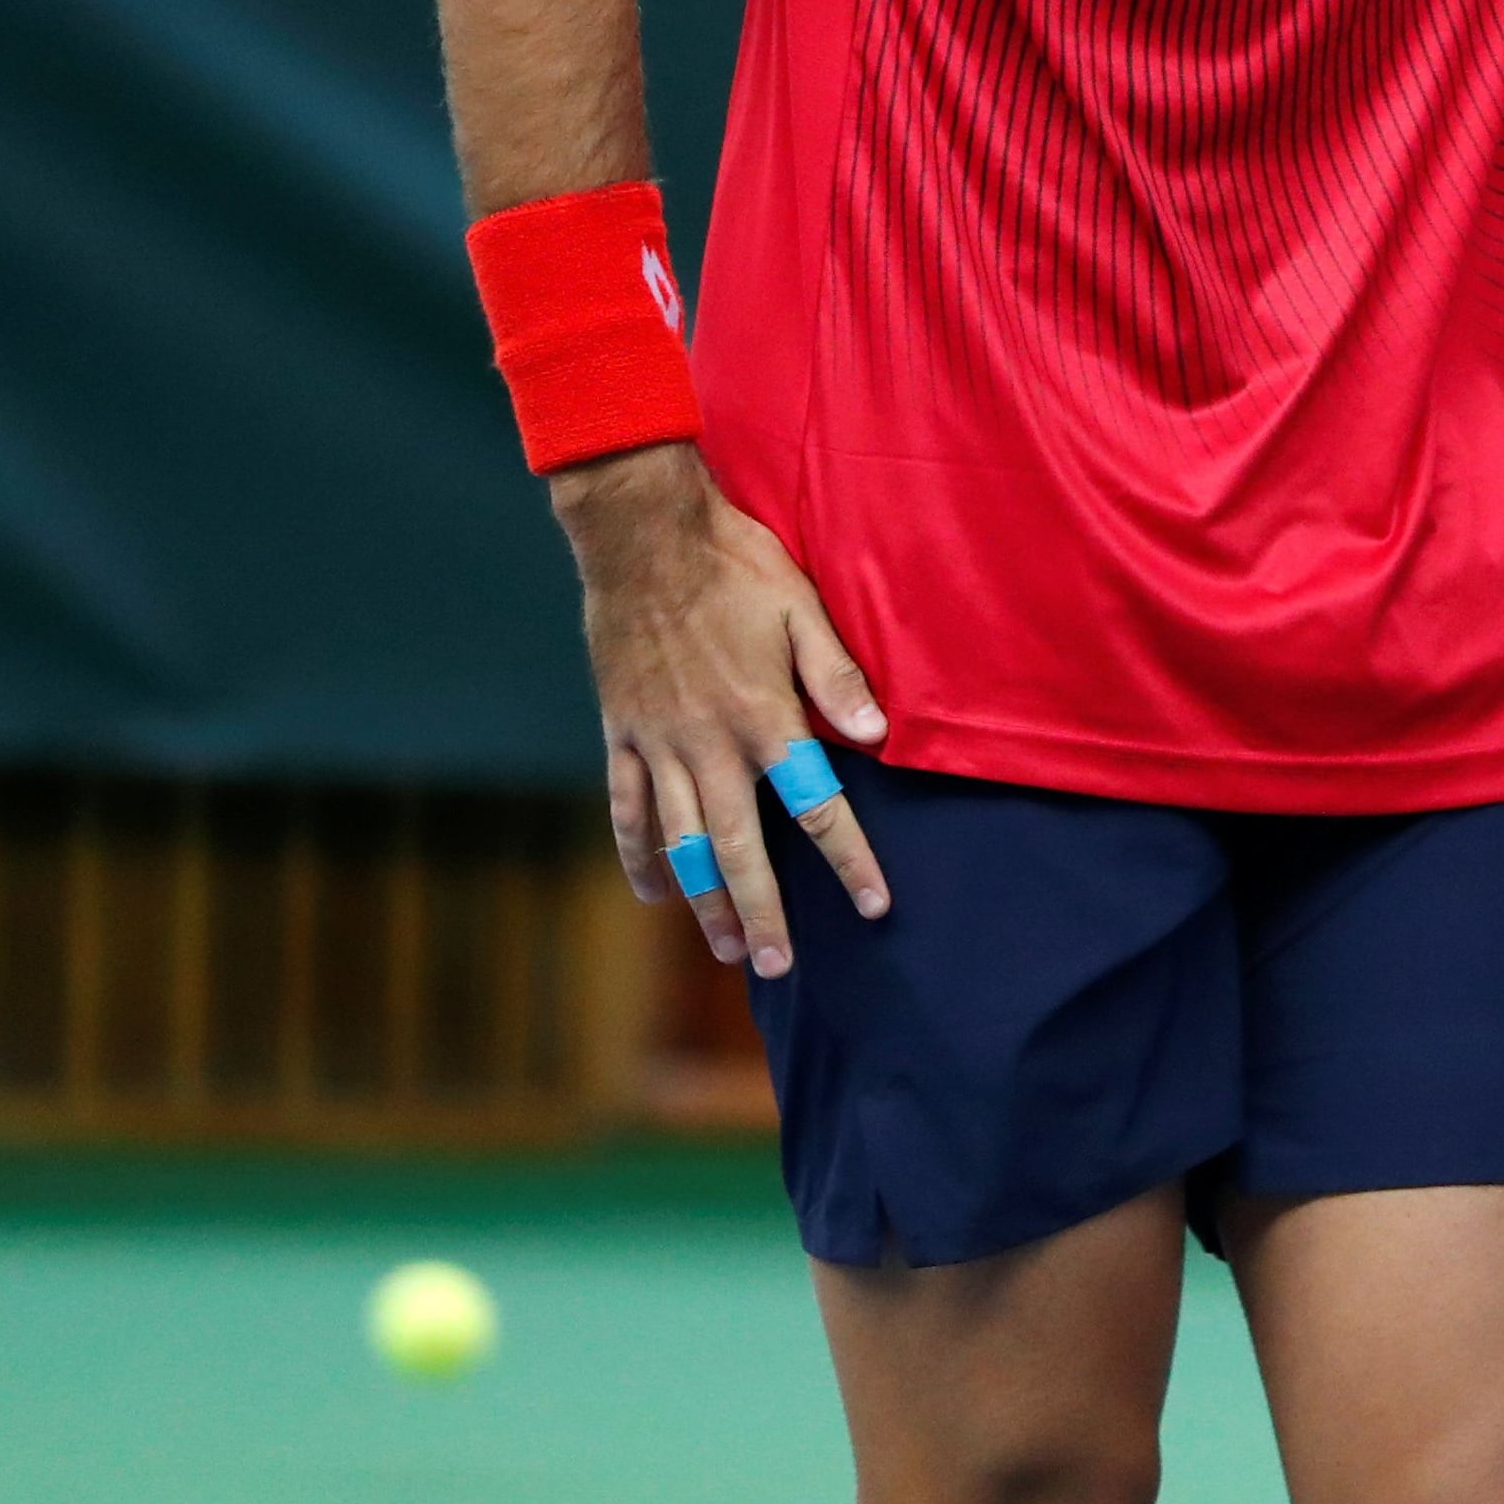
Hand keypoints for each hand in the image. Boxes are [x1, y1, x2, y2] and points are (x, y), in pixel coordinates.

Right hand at [553, 441, 889, 979]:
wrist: (642, 537)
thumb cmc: (735, 565)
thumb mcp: (801, 608)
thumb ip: (838, 677)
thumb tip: (881, 738)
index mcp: (763, 716)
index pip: (816, 805)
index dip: (849, 858)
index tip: (875, 905)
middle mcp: (708, 743)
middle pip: (738, 848)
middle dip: (764, 910)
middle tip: (779, 966)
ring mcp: (659, 744)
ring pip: (681, 842)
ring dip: (704, 900)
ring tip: (727, 947)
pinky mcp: (622, 735)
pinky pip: (627, 810)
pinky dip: (639, 856)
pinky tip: (654, 893)